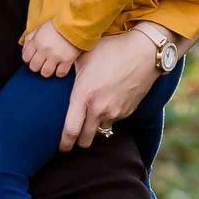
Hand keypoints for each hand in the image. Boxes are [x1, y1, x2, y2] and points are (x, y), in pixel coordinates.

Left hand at [20, 22, 81, 78]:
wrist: (75, 23)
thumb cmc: (58, 25)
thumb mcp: (40, 28)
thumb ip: (30, 39)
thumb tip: (24, 50)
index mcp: (37, 41)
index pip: (26, 57)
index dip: (28, 59)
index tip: (33, 58)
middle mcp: (45, 50)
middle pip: (34, 67)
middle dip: (37, 66)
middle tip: (42, 63)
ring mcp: (56, 56)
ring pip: (46, 72)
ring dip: (47, 71)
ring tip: (50, 66)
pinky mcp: (67, 60)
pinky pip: (60, 73)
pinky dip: (59, 72)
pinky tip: (60, 67)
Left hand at [59, 27, 157, 149]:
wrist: (144, 52)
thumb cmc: (111, 49)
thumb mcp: (83, 57)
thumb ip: (68, 71)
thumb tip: (54, 72)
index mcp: (84, 96)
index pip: (70, 130)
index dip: (64, 143)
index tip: (60, 148)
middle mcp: (99, 109)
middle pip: (85, 140)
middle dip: (78, 141)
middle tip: (73, 138)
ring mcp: (115, 112)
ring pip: (101, 130)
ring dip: (95, 127)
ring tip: (91, 116)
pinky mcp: (128, 111)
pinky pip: (114, 120)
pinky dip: (108, 117)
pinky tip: (107, 102)